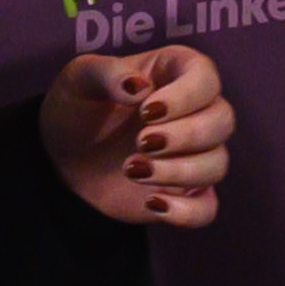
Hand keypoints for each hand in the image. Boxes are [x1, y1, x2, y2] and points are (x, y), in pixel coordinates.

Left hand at [39, 45, 233, 226]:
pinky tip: (152, 204)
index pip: (205, 76)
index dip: (185, 95)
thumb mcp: (79, 79)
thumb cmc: (77, 106)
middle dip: (186, 135)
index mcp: (173, 73)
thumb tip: (138, 86)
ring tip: (131, 170)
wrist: (62, 156)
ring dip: (179, 171)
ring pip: (216, 164)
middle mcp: (193, 112)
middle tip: (140, 141)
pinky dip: (186, 212)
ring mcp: (192, 155)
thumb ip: (107, 73)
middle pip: (222, 120)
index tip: (146, 111)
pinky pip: (206, 208)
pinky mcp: (185, 193)